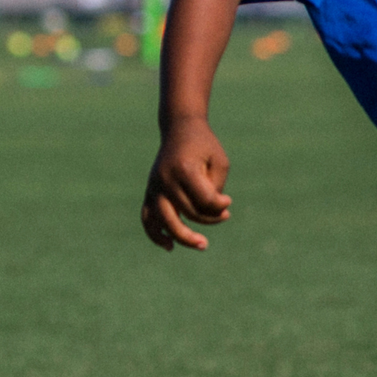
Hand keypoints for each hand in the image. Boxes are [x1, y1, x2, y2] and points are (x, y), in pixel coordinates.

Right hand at [141, 117, 231, 251]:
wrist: (180, 130)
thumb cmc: (204, 147)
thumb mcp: (219, 162)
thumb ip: (215, 189)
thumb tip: (210, 214)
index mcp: (184, 169)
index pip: (204, 199)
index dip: (220, 205)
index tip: (228, 200)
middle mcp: (165, 179)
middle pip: (187, 211)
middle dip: (210, 218)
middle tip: (226, 216)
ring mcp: (154, 186)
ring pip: (164, 220)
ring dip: (182, 237)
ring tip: (202, 244)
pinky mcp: (150, 192)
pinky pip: (147, 218)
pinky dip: (156, 234)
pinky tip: (170, 246)